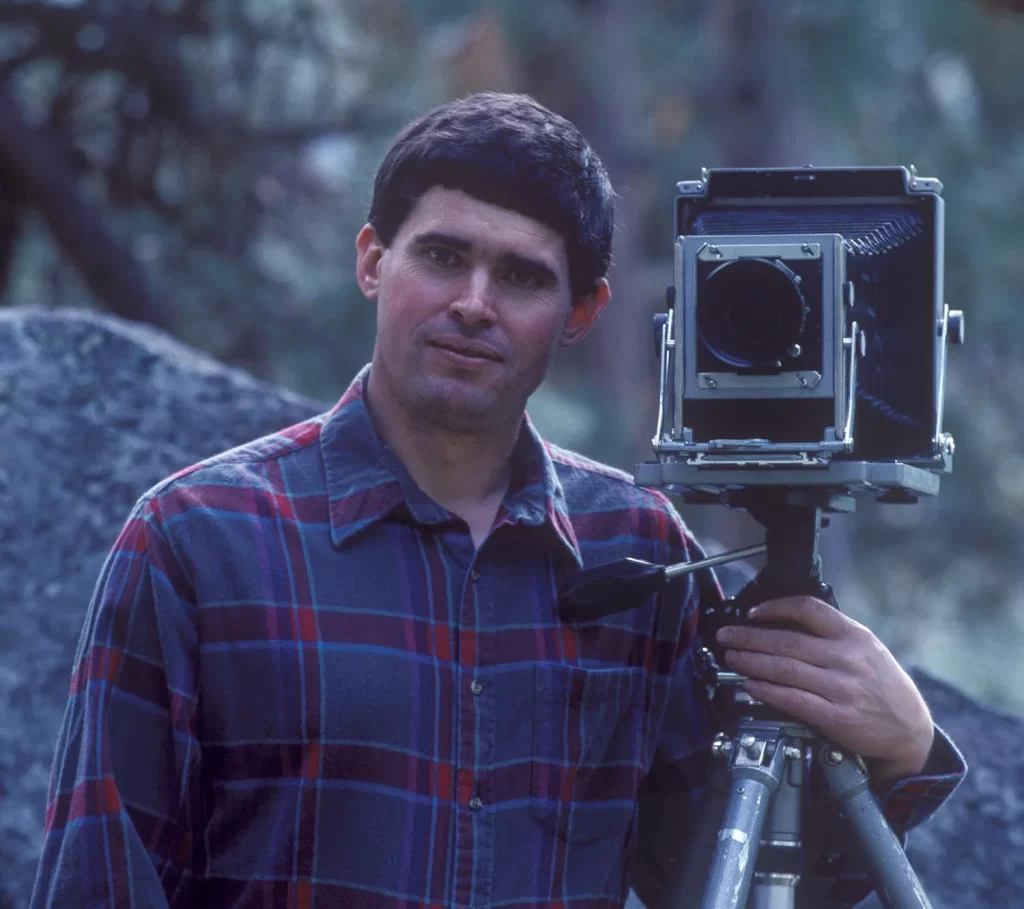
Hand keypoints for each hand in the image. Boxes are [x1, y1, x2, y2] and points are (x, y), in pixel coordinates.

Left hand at [715, 596, 934, 786]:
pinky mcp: (837, 716)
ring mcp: (842, 688)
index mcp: (853, 635)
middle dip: (749, 638)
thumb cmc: (883, 686)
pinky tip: (750, 686)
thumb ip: (832, 635)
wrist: (910, 730)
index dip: (775, 607)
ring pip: (785, 670)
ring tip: (732, 659)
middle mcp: (847, 658)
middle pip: (787, 641)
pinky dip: (767, 692)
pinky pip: (793, 700)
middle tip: (726, 637)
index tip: (752, 612)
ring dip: (751, 663)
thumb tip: (783, 623)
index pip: (808, 609)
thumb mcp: (866, 648)